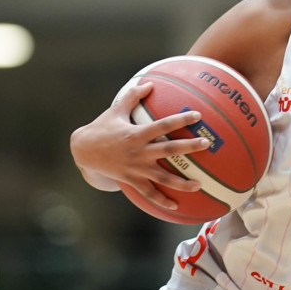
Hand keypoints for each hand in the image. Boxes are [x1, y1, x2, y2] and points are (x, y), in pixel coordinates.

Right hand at [70, 83, 208, 207]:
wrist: (83, 151)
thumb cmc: (102, 128)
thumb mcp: (115, 110)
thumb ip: (132, 96)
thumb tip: (149, 83)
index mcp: (137, 133)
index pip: (163, 125)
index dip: (180, 120)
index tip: (197, 115)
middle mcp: (138, 152)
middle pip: (168, 150)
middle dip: (189, 147)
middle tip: (207, 144)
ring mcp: (136, 168)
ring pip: (162, 177)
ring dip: (181, 182)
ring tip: (199, 184)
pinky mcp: (131, 180)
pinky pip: (149, 193)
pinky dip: (161, 200)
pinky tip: (177, 207)